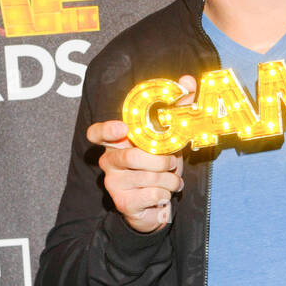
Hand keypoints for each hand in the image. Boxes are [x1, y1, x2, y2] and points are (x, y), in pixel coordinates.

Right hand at [90, 74, 196, 233]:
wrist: (157, 205)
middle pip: (133, 157)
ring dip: (170, 179)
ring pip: (148, 177)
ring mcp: (113, 184)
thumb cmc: (160, 167)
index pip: (97, 133)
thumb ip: (177, 108)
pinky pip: (152, 194)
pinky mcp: (123, 204)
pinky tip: (164, 195)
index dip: (106, 130)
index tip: (122, 128)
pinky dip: (166, 194)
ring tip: (173, 181)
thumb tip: (187, 80)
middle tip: (172, 164)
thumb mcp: (169, 138)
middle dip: (162, 160)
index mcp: (117, 143)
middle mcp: (109, 162)